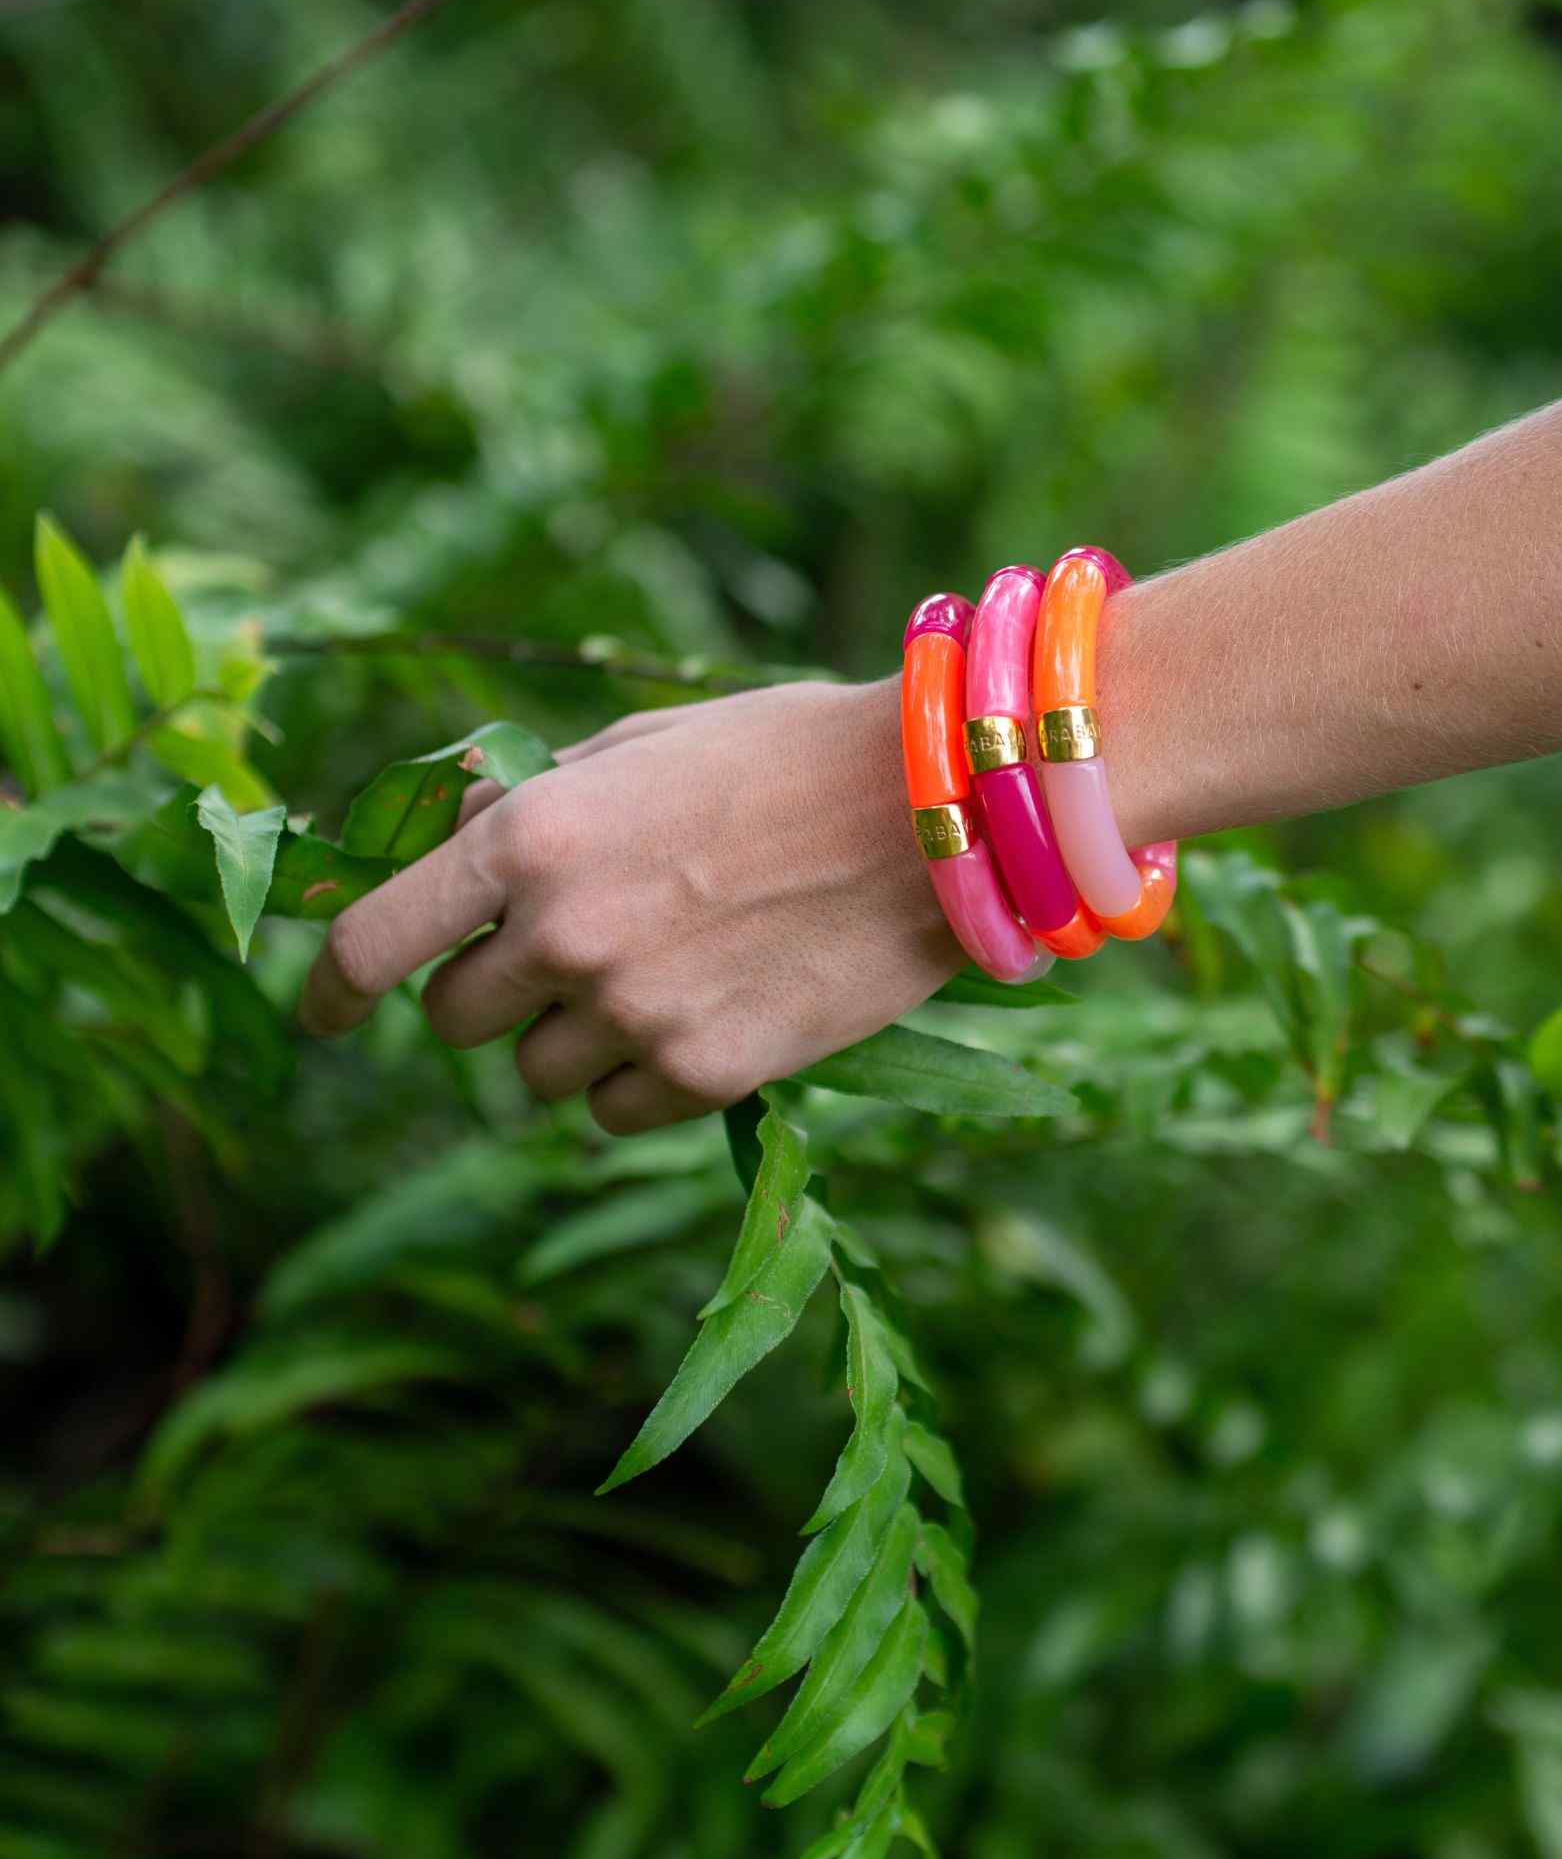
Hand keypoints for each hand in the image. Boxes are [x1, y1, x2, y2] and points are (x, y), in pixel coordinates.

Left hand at [297, 678, 957, 1131]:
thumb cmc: (790, 756)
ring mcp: (633, 1013)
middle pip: (458, 1018)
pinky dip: (637, 1081)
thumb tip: (460, 844)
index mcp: (531, 838)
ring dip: (570, 1040)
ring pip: (537, 1075)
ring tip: (657, 983)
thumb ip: (537, 804)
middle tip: (564, 963)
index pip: (377, 942)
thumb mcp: (640, 747)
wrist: (936, 814)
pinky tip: (701, 1020)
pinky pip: (616, 1111)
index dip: (334, 989)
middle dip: (492, 995)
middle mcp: (562, 935)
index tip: (328, 1014)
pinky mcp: (707, 1074)